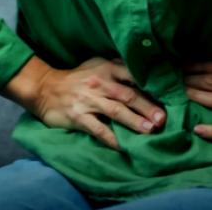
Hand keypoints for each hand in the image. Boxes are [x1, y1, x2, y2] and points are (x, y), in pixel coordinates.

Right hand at [5, 56, 165, 149]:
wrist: (45, 88)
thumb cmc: (76, 78)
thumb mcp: (96, 65)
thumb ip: (117, 68)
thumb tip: (144, 73)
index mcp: (106, 68)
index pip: (132, 75)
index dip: (149, 84)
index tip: (166, 94)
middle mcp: (99, 83)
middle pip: (127, 95)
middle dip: (147, 107)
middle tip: (163, 119)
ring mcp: (88, 101)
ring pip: (115, 111)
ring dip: (134, 121)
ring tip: (150, 130)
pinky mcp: (79, 117)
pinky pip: (98, 129)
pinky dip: (111, 139)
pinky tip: (122, 147)